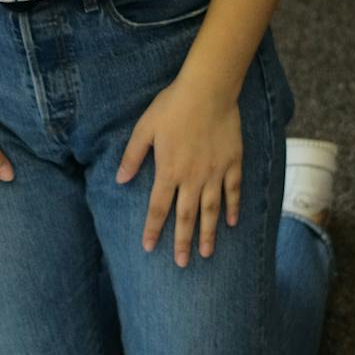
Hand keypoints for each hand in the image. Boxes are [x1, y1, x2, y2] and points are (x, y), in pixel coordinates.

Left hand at [116, 73, 242, 266]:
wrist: (208, 90)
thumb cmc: (172, 106)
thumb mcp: (144, 129)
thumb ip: (132, 156)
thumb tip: (120, 179)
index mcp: (168, 171)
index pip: (158, 208)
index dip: (153, 229)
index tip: (149, 248)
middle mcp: (192, 178)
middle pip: (186, 217)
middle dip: (183, 242)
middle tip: (182, 264)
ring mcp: (215, 172)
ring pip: (211, 210)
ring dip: (208, 233)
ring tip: (206, 253)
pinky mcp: (233, 163)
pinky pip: (233, 191)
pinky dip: (232, 208)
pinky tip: (231, 223)